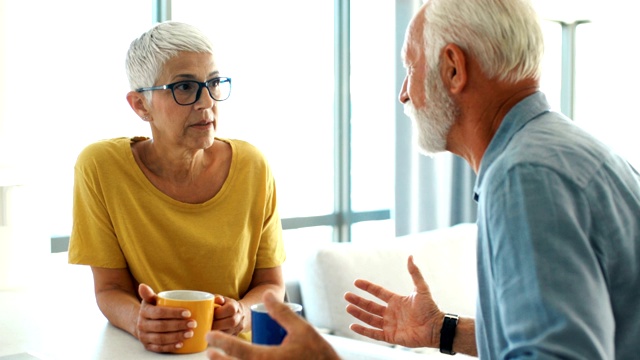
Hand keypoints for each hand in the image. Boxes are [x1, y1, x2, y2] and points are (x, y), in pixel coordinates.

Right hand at [136, 284, 196, 352]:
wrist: (140, 322)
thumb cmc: (152, 309)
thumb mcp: (150, 300)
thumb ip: (149, 293)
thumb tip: (142, 285)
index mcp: (144, 311)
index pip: (159, 312)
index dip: (174, 313)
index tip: (188, 313)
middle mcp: (142, 325)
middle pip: (161, 326)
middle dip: (178, 325)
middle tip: (193, 324)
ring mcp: (144, 337)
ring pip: (161, 338)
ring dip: (176, 336)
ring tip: (190, 333)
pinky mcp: (148, 346)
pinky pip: (159, 348)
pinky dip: (170, 347)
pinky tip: (181, 344)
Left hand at [206, 291, 340, 359]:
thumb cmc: (318, 354)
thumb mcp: (302, 329)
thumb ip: (282, 312)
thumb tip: (266, 295)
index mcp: (268, 359)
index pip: (238, 350)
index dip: (222, 342)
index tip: (210, 336)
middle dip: (219, 359)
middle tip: (209, 350)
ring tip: (218, 359)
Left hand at [212, 296, 245, 335]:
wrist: (241, 314)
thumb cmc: (227, 306)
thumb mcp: (223, 299)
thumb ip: (218, 298)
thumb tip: (217, 299)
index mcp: (235, 307)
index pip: (228, 310)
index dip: (217, 313)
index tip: (209, 314)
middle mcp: (239, 318)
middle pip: (230, 322)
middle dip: (216, 324)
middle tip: (207, 324)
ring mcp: (238, 328)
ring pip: (229, 332)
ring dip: (217, 332)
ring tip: (208, 329)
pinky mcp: (235, 335)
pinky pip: (227, 338)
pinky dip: (218, 337)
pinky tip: (212, 335)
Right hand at [344, 255, 442, 347]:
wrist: (436, 328)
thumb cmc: (430, 308)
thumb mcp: (421, 288)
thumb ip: (414, 273)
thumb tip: (410, 256)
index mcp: (396, 301)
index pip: (378, 292)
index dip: (367, 287)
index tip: (356, 282)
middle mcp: (391, 312)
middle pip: (370, 306)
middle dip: (358, 301)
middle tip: (346, 296)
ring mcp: (390, 325)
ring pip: (370, 319)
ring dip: (359, 313)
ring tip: (348, 307)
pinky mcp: (391, 337)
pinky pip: (374, 333)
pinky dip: (363, 330)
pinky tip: (353, 326)